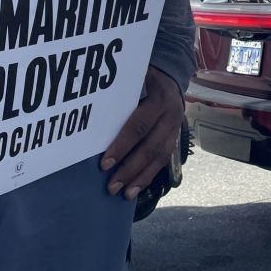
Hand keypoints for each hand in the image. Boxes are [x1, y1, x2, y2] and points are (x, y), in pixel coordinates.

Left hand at [100, 66, 183, 200]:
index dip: (122, 145)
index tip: (105, 163)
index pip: (139, 126)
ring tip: (125, 194)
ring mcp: (176, 128)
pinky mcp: (175, 138)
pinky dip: (149, 175)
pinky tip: (136, 189)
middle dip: (130, 168)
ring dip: (141, 178)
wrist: (172, 78)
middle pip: (151, 147)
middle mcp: (171, 115)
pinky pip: (164, 160)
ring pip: (160, 157)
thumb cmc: (146, 77)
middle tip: (111, 186)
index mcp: (159, 99)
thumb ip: (122, 89)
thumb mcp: (137, 76)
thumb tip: (95, 106)